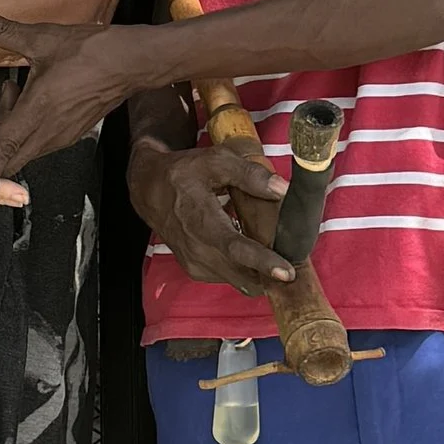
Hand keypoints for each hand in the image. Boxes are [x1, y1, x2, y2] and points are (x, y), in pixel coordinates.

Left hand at [0, 20, 145, 195]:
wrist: (133, 62)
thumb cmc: (92, 51)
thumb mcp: (43, 38)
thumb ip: (4, 30)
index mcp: (38, 111)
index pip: (4, 151)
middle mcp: (49, 131)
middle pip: (9, 160)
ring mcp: (62, 136)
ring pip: (22, 151)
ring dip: (5, 130)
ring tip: (9, 89)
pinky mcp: (70, 134)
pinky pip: (37, 143)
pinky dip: (22, 128)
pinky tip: (27, 96)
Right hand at [128, 135, 296, 305]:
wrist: (149, 191)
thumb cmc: (183, 174)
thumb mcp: (215, 161)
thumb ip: (250, 174)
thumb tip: (281, 189)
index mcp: (202, 221)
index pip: (235, 248)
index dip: (263, 262)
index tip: (287, 272)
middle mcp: (197, 249)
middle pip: (242, 275)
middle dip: (271, 275)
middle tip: (294, 264)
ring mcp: (195, 263)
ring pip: (239, 281)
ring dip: (259, 274)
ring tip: (273, 255)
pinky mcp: (196, 271)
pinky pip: (229, 279)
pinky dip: (245, 271)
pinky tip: (249, 252)